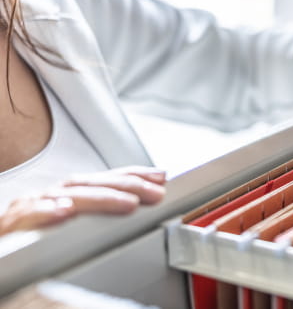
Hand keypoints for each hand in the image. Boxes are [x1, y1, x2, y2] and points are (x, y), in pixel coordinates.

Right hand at [0, 166, 165, 234]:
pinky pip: (28, 216)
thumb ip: (97, 211)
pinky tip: (64, 211)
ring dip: (100, 198)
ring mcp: (32, 207)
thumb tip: (134, 203)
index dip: (134, 175)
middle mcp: (52, 195)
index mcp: (68, 193)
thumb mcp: (68, 218)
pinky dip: (46, 211)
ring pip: (68, 196)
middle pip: (93, 183)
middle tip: (156, 192)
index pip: (105, 179)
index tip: (161, 176)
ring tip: (128, 202)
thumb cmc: (31, 232)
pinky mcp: (11, 224)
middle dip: (127, 185)